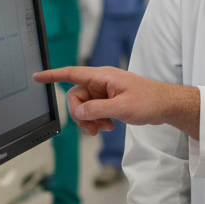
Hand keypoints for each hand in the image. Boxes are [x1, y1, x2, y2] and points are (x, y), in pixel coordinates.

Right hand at [34, 66, 200, 138]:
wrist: (167, 106)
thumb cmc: (150, 101)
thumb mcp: (122, 108)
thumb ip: (97, 110)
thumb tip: (78, 112)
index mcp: (103, 76)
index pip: (72, 74)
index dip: (53, 75)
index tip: (37, 76)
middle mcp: (102, 82)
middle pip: (76, 96)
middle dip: (80, 115)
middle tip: (92, 129)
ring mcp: (106, 91)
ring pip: (85, 106)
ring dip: (90, 120)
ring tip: (104, 129)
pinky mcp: (110, 100)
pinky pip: (94, 110)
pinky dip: (97, 120)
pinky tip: (109, 127)